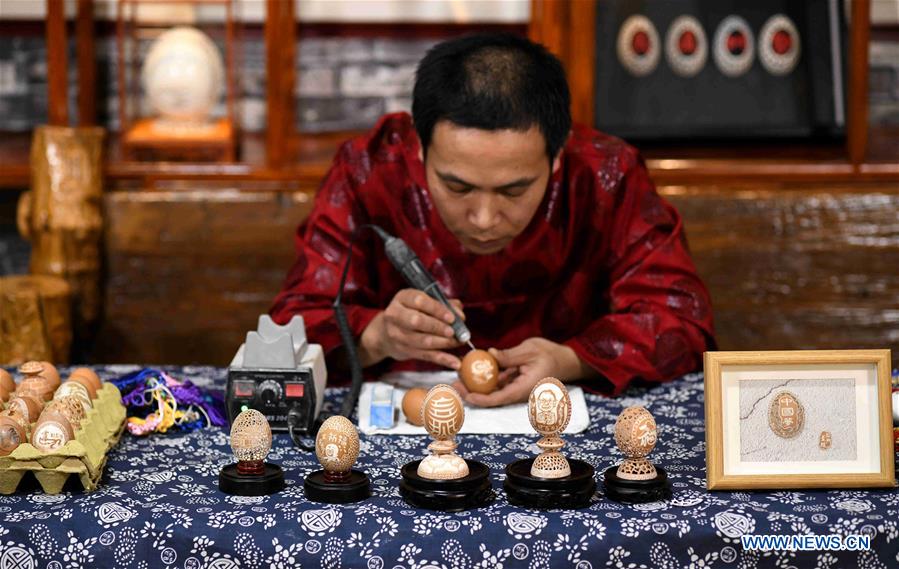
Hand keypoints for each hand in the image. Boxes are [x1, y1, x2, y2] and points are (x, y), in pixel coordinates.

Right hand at [359, 289, 464, 368]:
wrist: (386, 333)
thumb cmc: (412, 313)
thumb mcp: (425, 303)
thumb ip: (445, 305)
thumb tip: (460, 315)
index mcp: (403, 298)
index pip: (419, 301)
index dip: (437, 309)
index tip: (452, 317)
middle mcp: (395, 314)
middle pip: (417, 321)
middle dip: (438, 327)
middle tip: (453, 332)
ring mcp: (396, 334)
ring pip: (421, 340)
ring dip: (443, 343)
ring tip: (457, 342)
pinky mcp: (403, 350)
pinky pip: (425, 356)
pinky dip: (442, 359)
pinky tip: (454, 362)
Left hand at [453, 338, 583, 406]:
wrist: (564, 360)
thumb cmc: (550, 355)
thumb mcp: (529, 350)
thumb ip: (509, 355)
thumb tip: (489, 354)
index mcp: (523, 388)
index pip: (499, 399)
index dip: (481, 399)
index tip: (466, 394)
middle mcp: (518, 392)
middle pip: (491, 397)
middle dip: (471, 393)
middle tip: (454, 383)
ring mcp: (515, 387)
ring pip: (492, 390)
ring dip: (476, 385)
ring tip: (458, 375)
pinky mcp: (514, 382)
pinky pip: (498, 383)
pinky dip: (485, 378)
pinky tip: (472, 369)